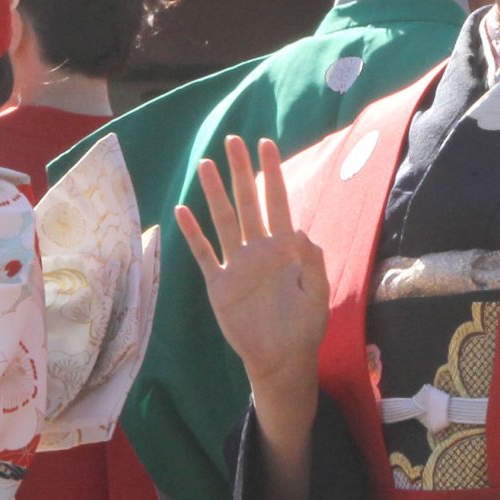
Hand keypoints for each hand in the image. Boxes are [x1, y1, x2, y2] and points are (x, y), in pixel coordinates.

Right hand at [174, 137, 328, 432]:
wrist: (282, 358)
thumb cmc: (304, 326)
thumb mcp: (317, 293)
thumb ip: (312, 263)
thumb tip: (300, 233)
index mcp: (285, 249)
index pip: (277, 202)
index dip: (272, 174)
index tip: (266, 145)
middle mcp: (258, 249)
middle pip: (247, 203)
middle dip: (241, 172)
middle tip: (233, 140)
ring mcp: (237, 265)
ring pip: (223, 221)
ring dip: (215, 194)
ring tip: (206, 165)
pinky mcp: (219, 284)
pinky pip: (204, 254)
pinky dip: (194, 234)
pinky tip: (183, 211)